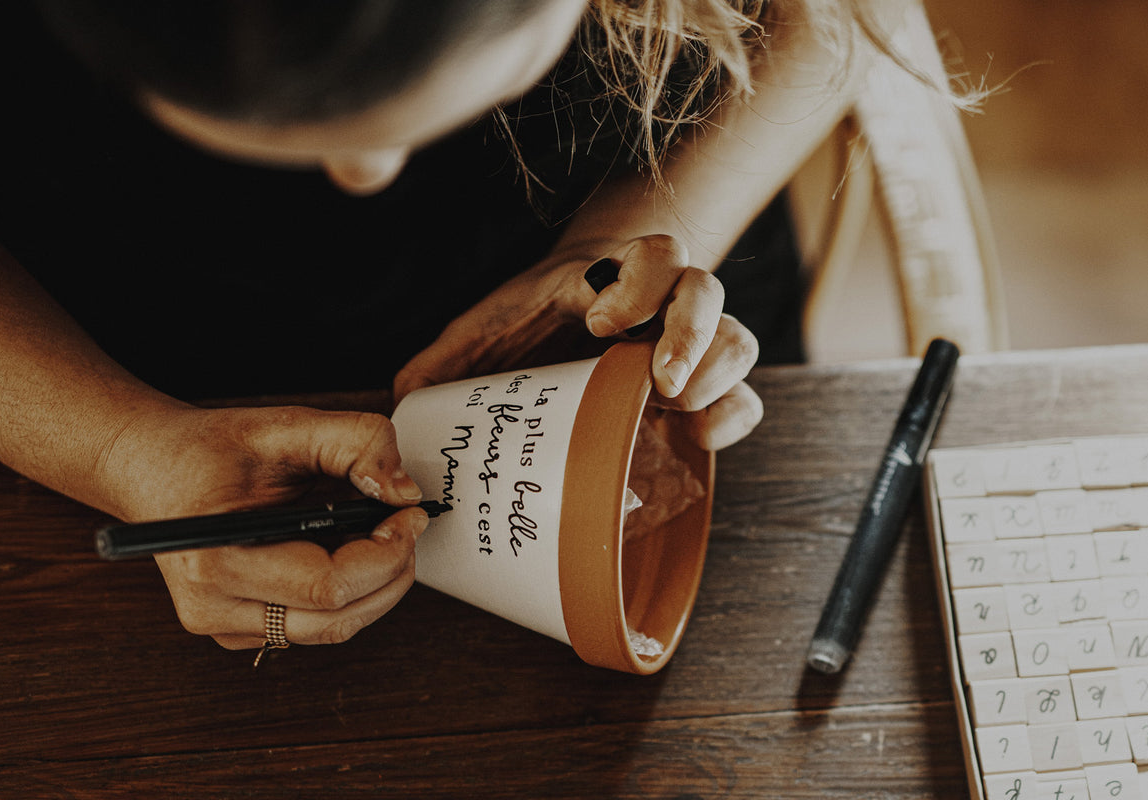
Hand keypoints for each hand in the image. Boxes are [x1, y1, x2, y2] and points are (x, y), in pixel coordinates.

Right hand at [102, 405, 427, 649]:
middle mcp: (213, 608)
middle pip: (338, 620)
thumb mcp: (287, 426)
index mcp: (216, 559)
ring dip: (374, 584)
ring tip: (376, 532)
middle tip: (406, 524)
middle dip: (391, 573)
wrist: (154, 468)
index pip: (328, 587)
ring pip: (333, 628)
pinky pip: (315, 625)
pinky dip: (347, 592)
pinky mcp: (240, 631)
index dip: (385, 554)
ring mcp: (224, 627)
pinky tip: (343, 549)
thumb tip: (404, 491)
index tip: (410, 515)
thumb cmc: (211, 449)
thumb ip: (355, 442)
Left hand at [395, 234, 762, 449]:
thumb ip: (447, 357)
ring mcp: (687, 345)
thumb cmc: (526, 326)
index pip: (653, 255)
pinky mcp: (700, 389)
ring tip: (680, 413)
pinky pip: (744, 397)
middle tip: (659, 379)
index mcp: (609, 279)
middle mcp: (661, 304)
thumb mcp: (484, 333)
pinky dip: (734, 416)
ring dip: (718, 375)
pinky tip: (699, 439)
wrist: (570, 325)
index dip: (640, 284)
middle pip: (707, 290)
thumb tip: (402, 396)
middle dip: (691, 333)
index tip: (599, 324)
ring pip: (738, 340)